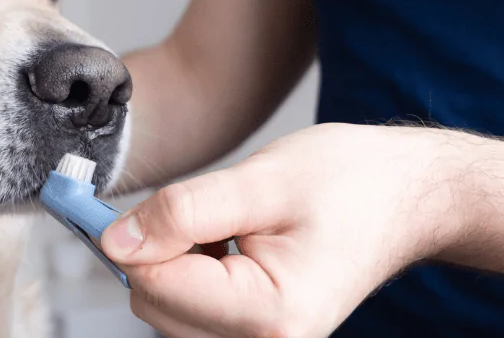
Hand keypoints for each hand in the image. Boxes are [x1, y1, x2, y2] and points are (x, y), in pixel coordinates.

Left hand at [101, 123, 469, 336]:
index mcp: (269, 315)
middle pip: (153, 302)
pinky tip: (226, 239)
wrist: (408, 197)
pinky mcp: (256, 333)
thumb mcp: (262, 181)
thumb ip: (184, 212)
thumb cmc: (352, 182)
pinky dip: (190, 267)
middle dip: (154, 247)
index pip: (154, 284)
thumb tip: (114, 240)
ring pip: (166, 306)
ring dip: (174, 256)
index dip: (127, 237)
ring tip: (227, 220)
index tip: (94, 202)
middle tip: (194, 201)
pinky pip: (190, 306)